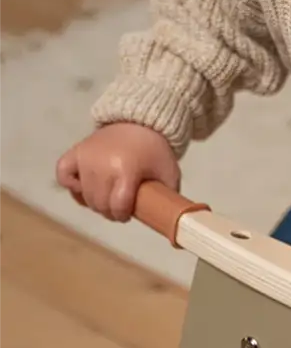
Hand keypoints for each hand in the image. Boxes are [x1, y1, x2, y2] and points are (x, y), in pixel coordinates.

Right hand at [56, 123, 179, 220]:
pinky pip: (64, 175)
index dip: (122, 215)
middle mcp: (102, 164)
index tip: (128, 214)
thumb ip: (168, 199)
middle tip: (119, 209)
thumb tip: (171, 225)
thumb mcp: (169, 175)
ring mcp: (86, 157)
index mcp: (126, 170)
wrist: (139, 122)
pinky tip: (85, 188)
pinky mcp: (75, 152)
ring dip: (95, 203)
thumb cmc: (155, 152)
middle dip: (110, 212)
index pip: (117, 206)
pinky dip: (71, 185)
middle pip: (99, 204)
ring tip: (107, 198)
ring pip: (84, 195)